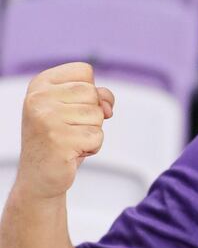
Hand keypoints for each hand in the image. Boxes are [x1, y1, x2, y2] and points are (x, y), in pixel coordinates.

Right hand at [16, 62, 113, 200]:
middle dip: (91, 116)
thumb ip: (96, 97)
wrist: (40, 176)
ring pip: (97, 116)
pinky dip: (91, 147)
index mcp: (41, 83)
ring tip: (71, 141)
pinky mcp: (59, 139)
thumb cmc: (60, 139)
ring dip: (91, 133)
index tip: (71, 108)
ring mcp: (47, 118)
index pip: (84, 71)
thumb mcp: (74, 109)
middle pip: (93, 93)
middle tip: (70, 129)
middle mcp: (39, 97)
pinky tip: (72, 152)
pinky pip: (97, 137)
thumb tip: (107, 106)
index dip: (89, 92)